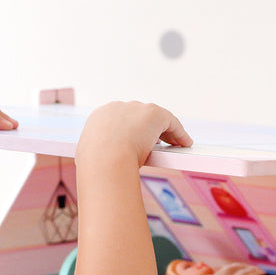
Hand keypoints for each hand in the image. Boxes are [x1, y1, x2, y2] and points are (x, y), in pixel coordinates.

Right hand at [77, 101, 191, 165]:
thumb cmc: (95, 166)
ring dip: (165, 131)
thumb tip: (93, 163)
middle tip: (156, 144)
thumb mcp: (90, 159)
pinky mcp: (154, 114)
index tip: (136, 142)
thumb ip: (95, 156)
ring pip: (155, 118)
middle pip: (138, 116)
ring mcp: (136, 109)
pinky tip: (185, 143)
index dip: (130, 131)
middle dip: (147, 129)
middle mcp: (117, 108)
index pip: (119, 120)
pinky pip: (170, 122)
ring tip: (174, 144)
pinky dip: (179, 132)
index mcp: (99, 117)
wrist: (104, 160)